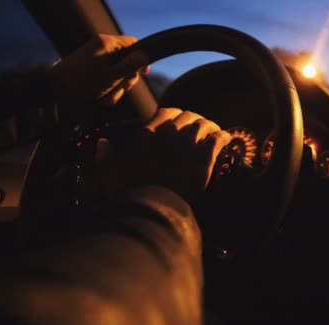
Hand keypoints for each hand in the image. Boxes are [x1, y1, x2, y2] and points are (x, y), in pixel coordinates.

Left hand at [49, 34, 149, 104]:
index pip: (133, 44)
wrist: (54, 89)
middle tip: (120, 90)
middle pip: (126, 61)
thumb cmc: (82, 82)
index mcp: (107, 43)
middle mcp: (102, 47)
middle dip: (125, 79)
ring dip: (115, 88)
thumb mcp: (111, 76)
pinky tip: (101, 99)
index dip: (141, 58)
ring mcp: (96, 58)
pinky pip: (106, 77)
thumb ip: (130, 66)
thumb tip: (146, 56)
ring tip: (106, 99)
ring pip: (117, 72)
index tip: (144, 73)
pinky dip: (106, 89)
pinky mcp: (90, 68)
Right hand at [95, 108, 231, 203]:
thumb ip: (104, 157)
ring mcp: (188, 144)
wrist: (152, 208)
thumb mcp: (108, 174)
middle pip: (189, 116)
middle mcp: (170, 133)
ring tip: (216, 132)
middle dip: (196, 120)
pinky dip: (223, 137)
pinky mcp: (204, 158)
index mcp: (148, 133)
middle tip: (201, 128)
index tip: (180, 120)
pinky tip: (227, 140)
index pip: (167, 112)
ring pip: (205, 125)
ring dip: (211, 127)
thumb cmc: (127, 193)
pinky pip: (218, 139)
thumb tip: (102, 144)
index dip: (176, 115)